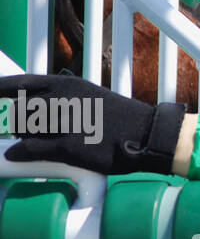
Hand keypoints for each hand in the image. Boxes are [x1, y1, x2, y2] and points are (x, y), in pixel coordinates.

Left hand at [0, 74, 184, 174]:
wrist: (147, 133)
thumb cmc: (119, 119)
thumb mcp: (89, 98)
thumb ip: (60, 100)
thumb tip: (31, 113)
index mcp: (68, 84)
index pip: (22, 83)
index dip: (0, 88)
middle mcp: (63, 98)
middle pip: (19, 109)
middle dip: (18, 122)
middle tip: (29, 131)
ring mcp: (65, 121)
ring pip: (22, 128)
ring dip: (22, 136)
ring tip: (39, 140)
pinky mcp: (68, 145)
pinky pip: (30, 149)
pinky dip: (19, 153)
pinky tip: (15, 156)